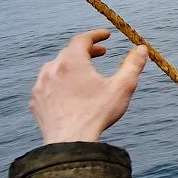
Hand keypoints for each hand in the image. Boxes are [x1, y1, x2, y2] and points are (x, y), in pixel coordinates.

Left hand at [30, 29, 148, 143]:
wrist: (70, 141)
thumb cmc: (97, 113)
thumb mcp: (122, 87)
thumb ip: (133, 65)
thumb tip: (142, 48)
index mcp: (72, 61)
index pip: (82, 39)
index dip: (96, 35)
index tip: (107, 35)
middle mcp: (52, 69)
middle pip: (69, 52)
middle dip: (87, 50)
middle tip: (102, 53)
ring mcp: (41, 85)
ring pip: (56, 68)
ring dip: (71, 66)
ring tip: (84, 72)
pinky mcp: (36, 101)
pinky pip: (48, 85)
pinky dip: (59, 82)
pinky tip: (69, 92)